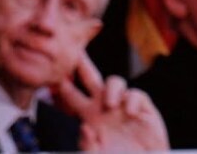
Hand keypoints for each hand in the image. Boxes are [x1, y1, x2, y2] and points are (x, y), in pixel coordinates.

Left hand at [54, 55, 168, 152]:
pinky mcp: (142, 108)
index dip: (63, 86)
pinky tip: (129, 113)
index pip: (72, 95)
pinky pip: (136, 94)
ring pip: (114, 81)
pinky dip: (131, 101)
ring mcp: (123, 105)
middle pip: (91, 78)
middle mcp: (104, 106)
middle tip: (77, 53)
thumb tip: (85, 127)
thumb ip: (86, 146)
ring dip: (111, 89)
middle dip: (84, 64)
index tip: (54, 77)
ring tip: (109, 105)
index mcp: (87, 116)